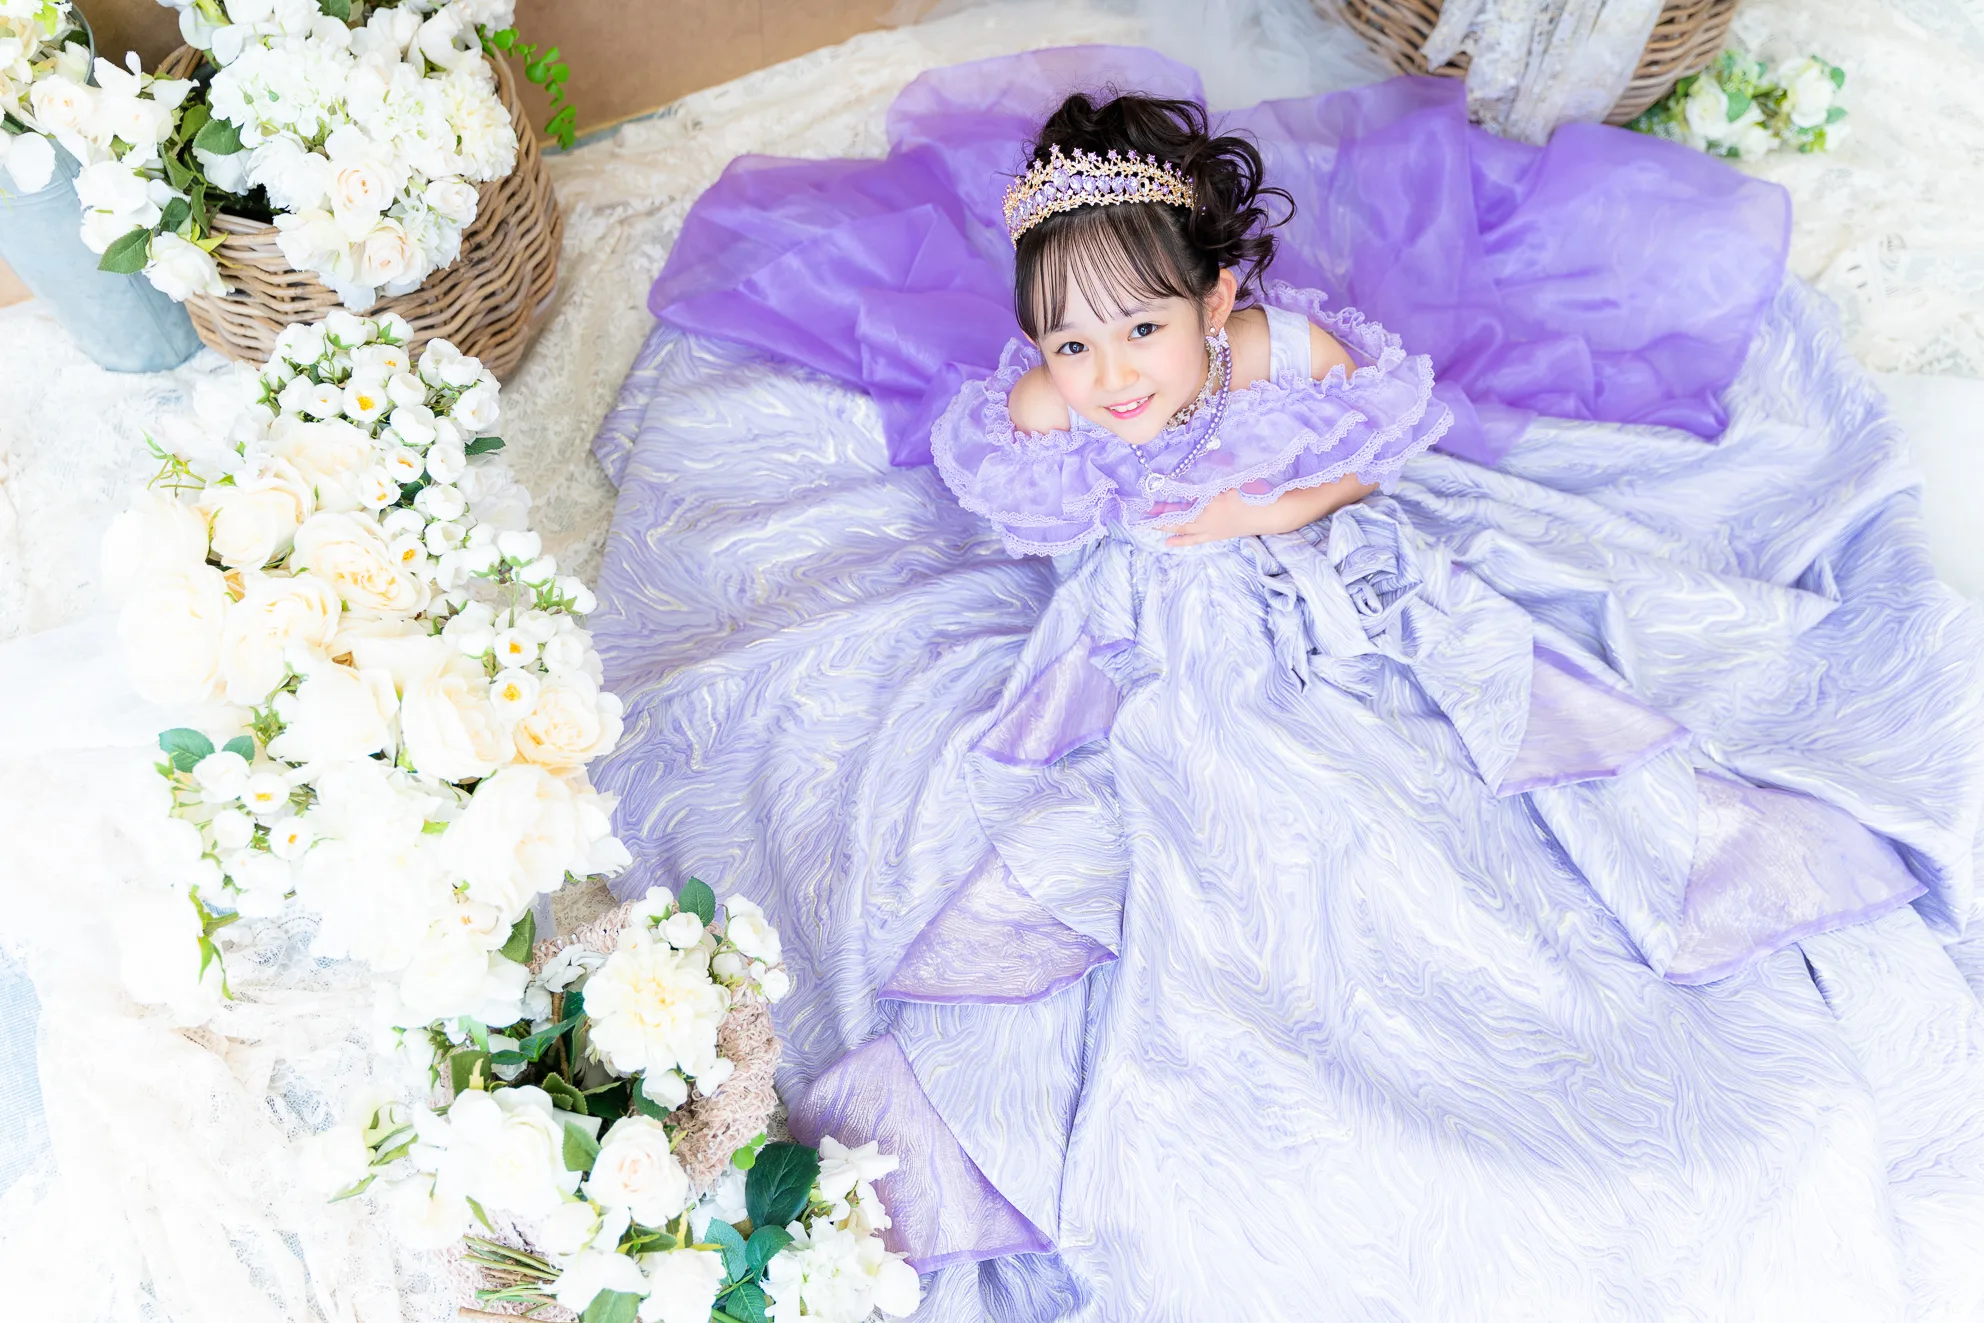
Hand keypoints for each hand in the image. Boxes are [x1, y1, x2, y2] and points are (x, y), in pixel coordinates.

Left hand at [1157, 475, 1375, 547]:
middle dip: (1157, 513)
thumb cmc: (1261, 488)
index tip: (1144, 490)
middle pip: (1176, 514)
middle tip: (1137, 512)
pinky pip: (1196, 539)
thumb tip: (1206, 451)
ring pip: (1183, 528)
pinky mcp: (1220, 535)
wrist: (1278, 513)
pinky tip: (1167, 543)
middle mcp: (1209, 515)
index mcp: (1213, 497)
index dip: (1162, 494)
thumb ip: (1221, 462)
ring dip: (1164, 527)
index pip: (1181, 496)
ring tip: (1145, 526)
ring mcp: (1214, 528)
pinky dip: (1181, 540)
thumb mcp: (1240, 471)